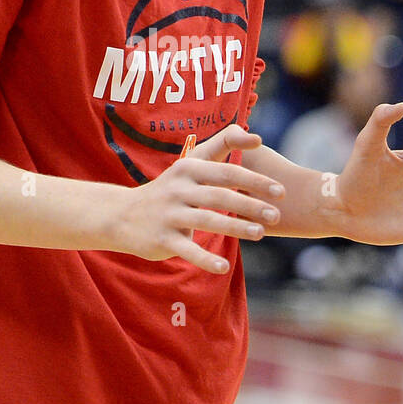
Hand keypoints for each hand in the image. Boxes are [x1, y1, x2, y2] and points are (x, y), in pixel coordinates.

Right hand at [110, 124, 285, 273]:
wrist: (121, 215)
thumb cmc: (169, 189)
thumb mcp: (190, 163)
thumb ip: (221, 146)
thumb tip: (257, 137)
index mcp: (188, 168)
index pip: (227, 172)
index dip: (255, 181)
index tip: (281, 191)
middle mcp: (178, 188)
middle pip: (220, 195)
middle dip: (251, 205)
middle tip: (276, 215)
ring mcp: (169, 214)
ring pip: (206, 220)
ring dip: (236, 227)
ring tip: (260, 234)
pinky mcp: (161, 238)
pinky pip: (187, 250)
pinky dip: (206, 259)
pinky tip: (224, 267)